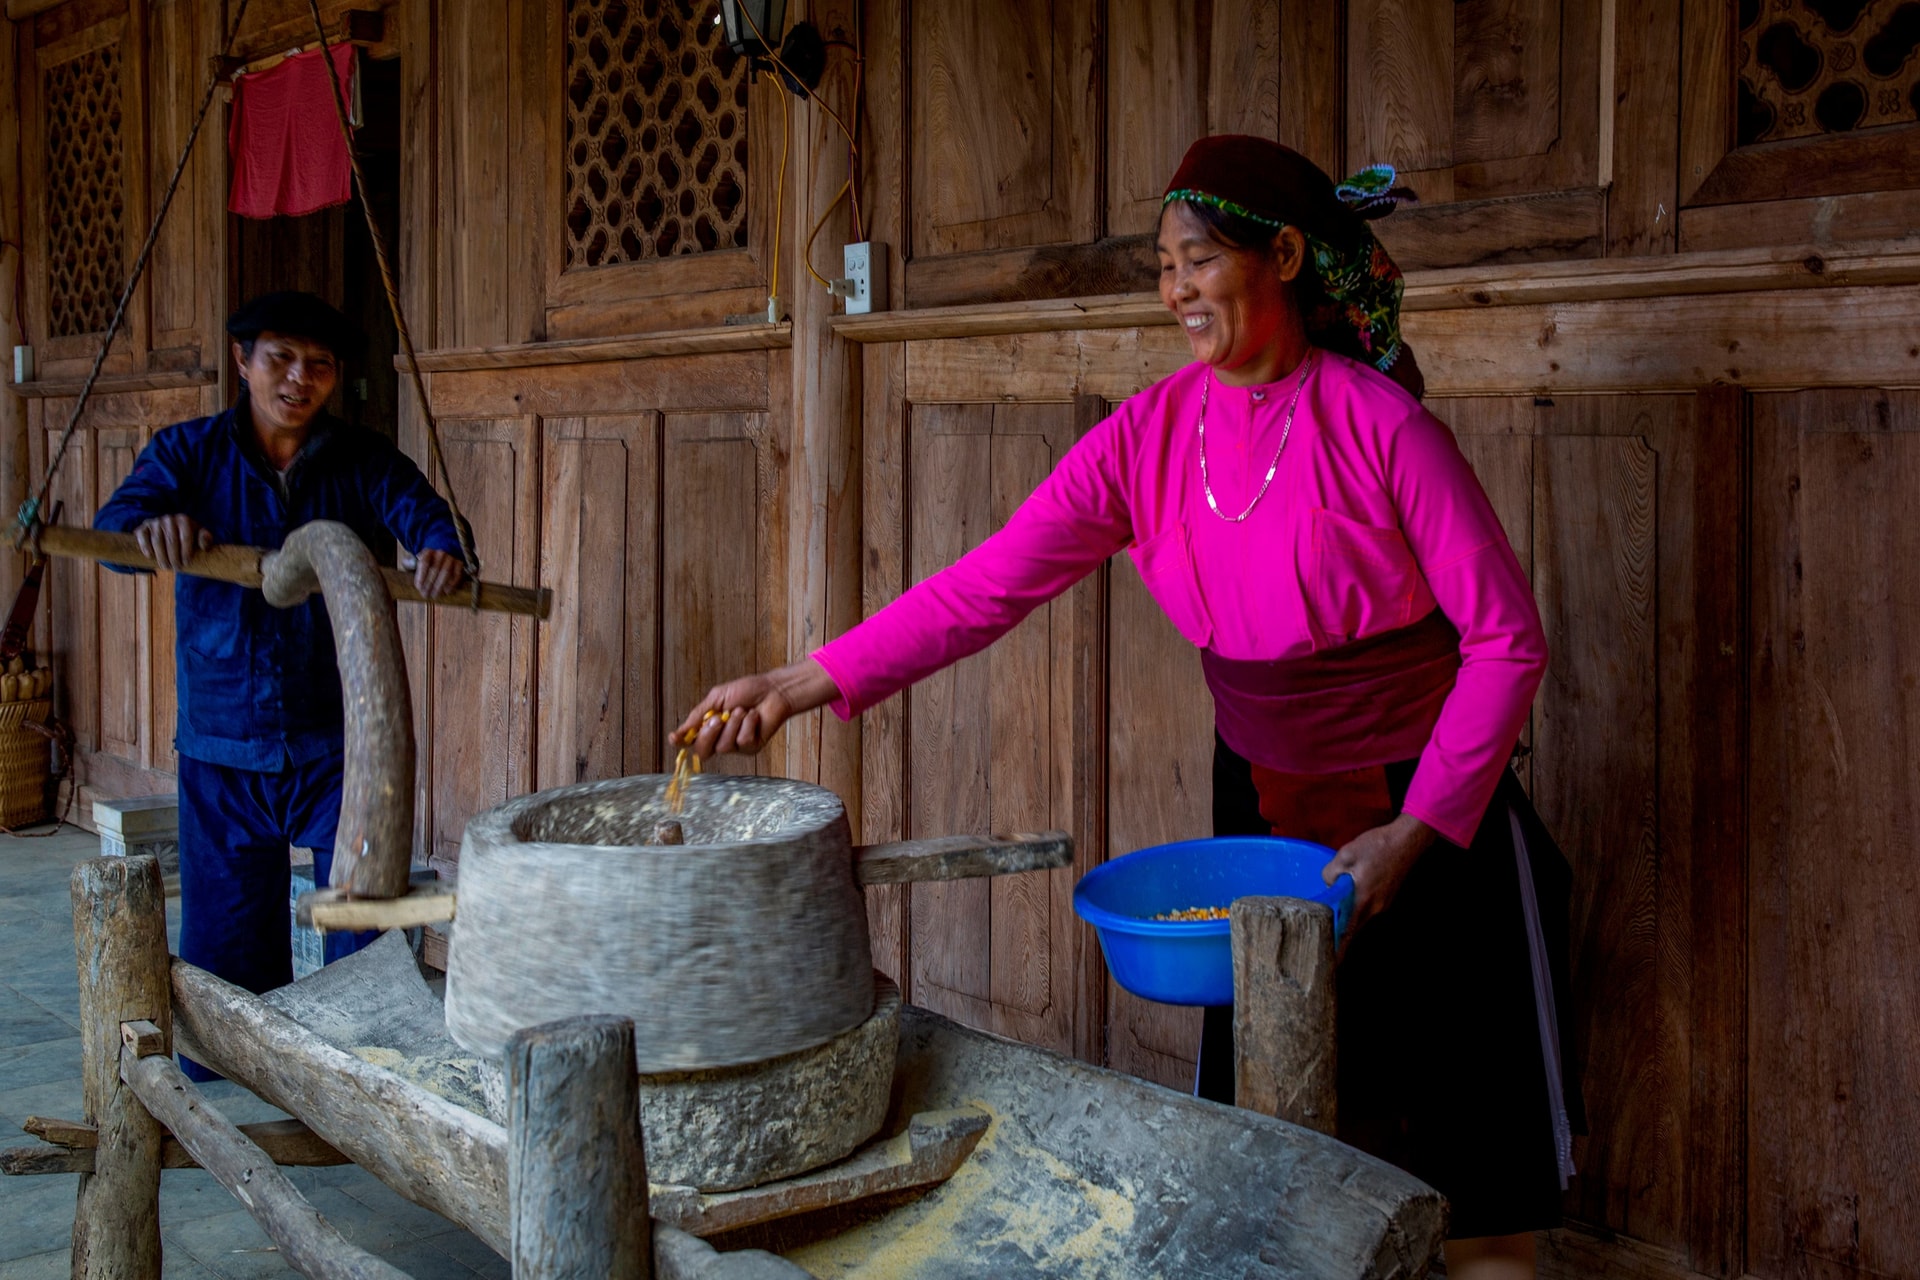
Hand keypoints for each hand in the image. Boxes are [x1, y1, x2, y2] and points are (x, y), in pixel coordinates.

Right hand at [134, 515, 212, 571]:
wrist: (167, 531)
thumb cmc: (186, 536)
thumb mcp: (198, 536)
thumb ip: (205, 539)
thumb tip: (204, 544)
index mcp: (183, 520)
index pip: (185, 537)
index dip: (186, 552)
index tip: (186, 563)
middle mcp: (169, 519)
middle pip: (171, 541)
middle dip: (174, 557)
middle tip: (176, 568)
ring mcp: (155, 522)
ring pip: (157, 541)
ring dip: (161, 556)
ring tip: (166, 567)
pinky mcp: (143, 527)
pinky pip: (143, 537)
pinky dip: (146, 547)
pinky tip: (150, 557)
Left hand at [404, 548, 465, 598]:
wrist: (444, 558)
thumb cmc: (428, 564)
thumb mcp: (416, 561)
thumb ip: (410, 563)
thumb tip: (411, 563)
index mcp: (428, 551)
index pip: (424, 563)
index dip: (421, 576)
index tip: (418, 588)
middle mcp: (440, 553)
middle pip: (435, 569)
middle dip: (430, 584)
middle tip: (426, 595)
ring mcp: (451, 558)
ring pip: (446, 572)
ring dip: (440, 585)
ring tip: (435, 595)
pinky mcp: (460, 563)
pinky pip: (457, 574)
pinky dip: (452, 584)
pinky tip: (447, 591)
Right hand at [671, 659, 840, 758]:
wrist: (772, 690)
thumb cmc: (746, 691)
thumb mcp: (718, 697)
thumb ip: (699, 715)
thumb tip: (679, 733)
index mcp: (709, 725)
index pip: (690, 740)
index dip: (681, 741)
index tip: (674, 738)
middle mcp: (720, 738)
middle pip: (703, 751)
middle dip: (708, 734)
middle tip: (719, 718)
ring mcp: (735, 745)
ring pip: (724, 747)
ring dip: (733, 725)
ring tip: (743, 710)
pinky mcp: (751, 748)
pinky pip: (743, 742)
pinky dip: (748, 726)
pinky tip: (754, 716)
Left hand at [1322, 812, 1437, 941]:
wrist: (1407, 840)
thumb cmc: (1377, 846)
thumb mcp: (1345, 855)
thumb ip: (1331, 873)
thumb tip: (1328, 885)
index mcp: (1363, 900)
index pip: (1348, 933)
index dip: (1338, 950)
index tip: (1330, 966)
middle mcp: (1375, 908)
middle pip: (1353, 929)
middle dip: (1340, 939)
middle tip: (1322, 945)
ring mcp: (1383, 904)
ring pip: (1361, 918)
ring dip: (1348, 922)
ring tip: (1331, 923)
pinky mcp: (1387, 897)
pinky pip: (1368, 909)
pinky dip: (1357, 910)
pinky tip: (1348, 901)